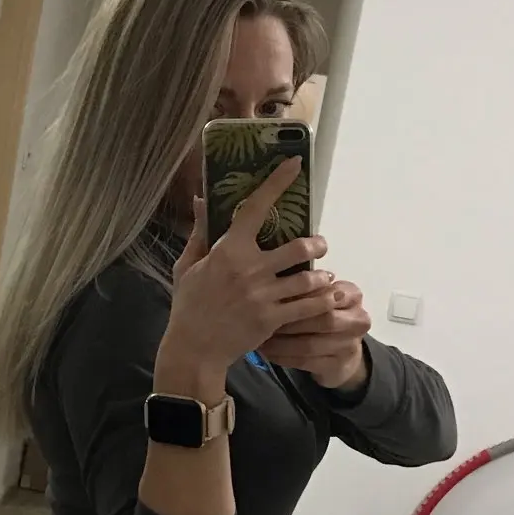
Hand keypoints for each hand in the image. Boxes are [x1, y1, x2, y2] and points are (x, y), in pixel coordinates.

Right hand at [160, 158, 330, 390]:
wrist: (193, 350)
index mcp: (228, 250)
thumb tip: (199, 200)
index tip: (294, 165)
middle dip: (316, 245)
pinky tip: (325, 298)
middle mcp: (250, 269)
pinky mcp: (273, 320)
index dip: (277, 183)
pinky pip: (308, 307)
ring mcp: (263, 296)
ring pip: (309, 278)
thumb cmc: (189, 306)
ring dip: (322, 276)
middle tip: (319, 246)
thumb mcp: (187, 266)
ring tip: (325, 276)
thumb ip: (200, 232)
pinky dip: (321, 301)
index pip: (256, 207)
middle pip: (299, 247)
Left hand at [261, 277, 371, 389]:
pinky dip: (284, 357)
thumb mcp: (321, 298)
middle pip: (322, 320)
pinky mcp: (338, 366)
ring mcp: (350, 346)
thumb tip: (275, 282)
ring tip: (261, 338)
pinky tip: (268, 352)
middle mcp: (358, 319)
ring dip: (282, 342)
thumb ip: (306, 289)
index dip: (299, 296)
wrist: (343, 354)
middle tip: (264, 320)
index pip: (325, 293)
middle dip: (290, 321)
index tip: (273, 297)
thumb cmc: (324, 316)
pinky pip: (305, 361)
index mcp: (353, 295)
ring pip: (310, 344)